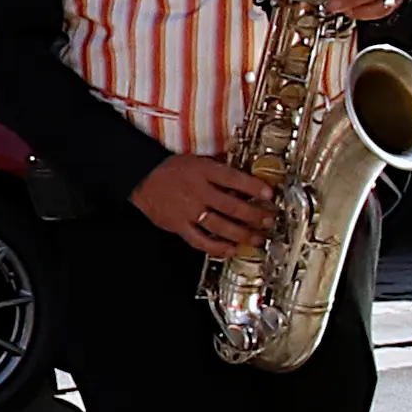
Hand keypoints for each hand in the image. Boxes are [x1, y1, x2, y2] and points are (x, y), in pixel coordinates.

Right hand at [133, 153, 276, 252]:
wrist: (141, 178)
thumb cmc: (170, 170)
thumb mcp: (197, 161)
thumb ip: (220, 170)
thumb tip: (245, 177)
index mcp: (203, 171)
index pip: (234, 179)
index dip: (254, 187)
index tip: (269, 194)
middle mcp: (197, 191)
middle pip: (232, 206)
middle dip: (255, 215)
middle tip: (268, 220)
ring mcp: (188, 211)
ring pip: (220, 226)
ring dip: (243, 234)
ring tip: (257, 238)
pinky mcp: (179, 226)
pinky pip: (200, 240)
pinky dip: (217, 247)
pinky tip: (231, 250)